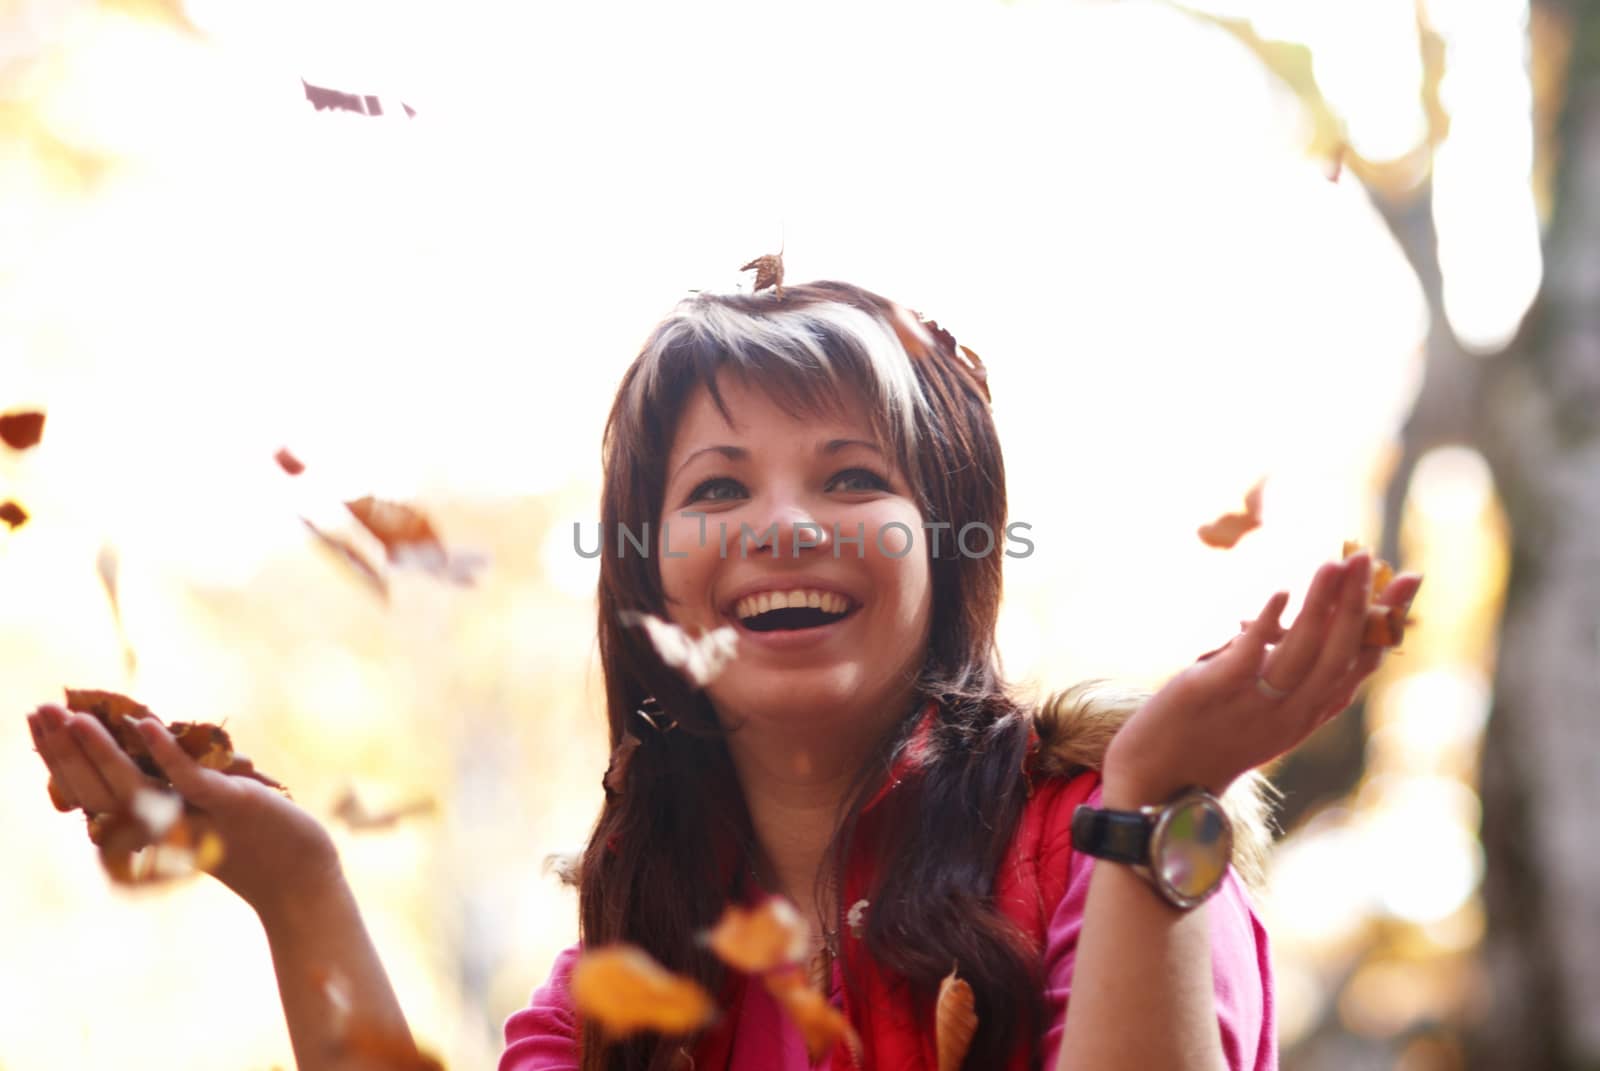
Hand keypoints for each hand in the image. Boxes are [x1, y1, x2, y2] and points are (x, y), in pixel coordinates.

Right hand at [24, 703, 341, 917]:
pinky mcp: (228, 803)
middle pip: (100, 786)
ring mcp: (193, 815)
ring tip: (72, 718)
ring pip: (133, 783)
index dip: (64, 756)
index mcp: (151, 823)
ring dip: (100, 750)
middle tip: (39, 711)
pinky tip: (144, 724)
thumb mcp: (205, 809)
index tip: (40, 719)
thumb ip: (173, 788)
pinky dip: (165, 751)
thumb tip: (143, 743)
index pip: (93, 788)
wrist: (299, 879)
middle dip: (67, 748)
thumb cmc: (255, 842)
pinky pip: (189, 777)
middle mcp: (163, 824)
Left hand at [1101, 552, 1422, 806]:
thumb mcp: (1261, 712)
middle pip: (1339, 653)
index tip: (1408, 580)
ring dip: (1323, 604)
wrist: (1156, 783)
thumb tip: (1290, 621)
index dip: (1387, 621)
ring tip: (1337, 564)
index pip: (1361, 662)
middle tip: (1370, 556)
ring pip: (1303, 651)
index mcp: (1308, 713)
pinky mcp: (1214, 693)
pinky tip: (1281, 594)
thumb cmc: (1208, 739)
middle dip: (1360, 602)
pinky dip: (1268, 625)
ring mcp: (1256, 705)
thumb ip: (1284, 674)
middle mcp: (1291, 713)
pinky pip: (1249, 657)